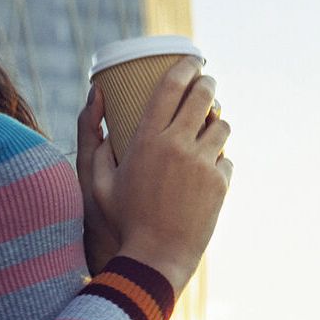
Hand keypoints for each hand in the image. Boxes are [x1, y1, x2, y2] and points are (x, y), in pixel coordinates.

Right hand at [83, 58, 230, 294]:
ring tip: (209, 125)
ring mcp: (203, 165)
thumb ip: (93, 139)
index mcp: (148, 140)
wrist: (154, 259)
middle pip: (204, 97)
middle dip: (207, 83)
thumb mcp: (97, 181)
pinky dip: (218, 160)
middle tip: (205, 82)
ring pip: (222, 126)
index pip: (171, 86)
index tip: (191, 59)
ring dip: (217, 121)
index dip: (184, 66)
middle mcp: (178, 146)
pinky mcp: (220, 184)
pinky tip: (209, 166)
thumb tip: (96, 98)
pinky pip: (226, 159)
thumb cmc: (121, 221)